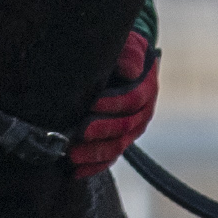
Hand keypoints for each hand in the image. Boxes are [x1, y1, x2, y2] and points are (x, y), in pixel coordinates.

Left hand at [68, 28, 158, 177]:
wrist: (117, 63)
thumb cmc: (119, 52)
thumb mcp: (126, 45)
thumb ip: (128, 54)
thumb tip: (131, 71)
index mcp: (145, 88)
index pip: (133, 100)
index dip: (114, 103)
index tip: (92, 102)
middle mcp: (142, 113)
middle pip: (125, 127)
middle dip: (101, 131)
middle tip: (79, 132)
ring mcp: (130, 130)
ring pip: (117, 146)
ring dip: (94, 153)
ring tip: (72, 155)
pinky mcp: (118, 141)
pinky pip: (108, 158)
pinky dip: (93, 166)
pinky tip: (75, 171)